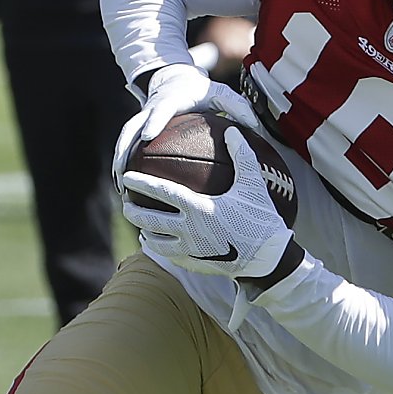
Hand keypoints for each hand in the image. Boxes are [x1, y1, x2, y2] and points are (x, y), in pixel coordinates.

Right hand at [111, 62, 257, 178]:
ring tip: (120, 189)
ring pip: (124, 140)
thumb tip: (253, 127)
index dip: (153, 122)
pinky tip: (126, 188)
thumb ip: (237, 107)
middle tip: (124, 174)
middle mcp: (150, 110)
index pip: (159, 110)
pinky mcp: (137, 128)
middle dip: (124, 150)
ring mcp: (141, 119)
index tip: (148, 137)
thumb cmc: (201, 91)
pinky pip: (126, 147)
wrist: (175, 79)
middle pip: (131, 129)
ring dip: (119, 162)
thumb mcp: (221, 94)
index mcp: (170, 100)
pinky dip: (122, 164)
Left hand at [121, 127, 295, 282]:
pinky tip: (155, 242)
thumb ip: (241, 154)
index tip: (127, 177)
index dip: (142, 183)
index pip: (162, 193)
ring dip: (144, 230)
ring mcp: (190, 250)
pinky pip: (169, 255)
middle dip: (132, 210)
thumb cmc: (261, 218)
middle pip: (150, 220)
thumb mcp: (253, 184)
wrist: (268, 259)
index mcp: (199, 208)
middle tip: (124, 202)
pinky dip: (158, 247)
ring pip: (156, 241)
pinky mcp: (195, 264)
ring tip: (138, 223)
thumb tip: (231, 130)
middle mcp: (189, 230)